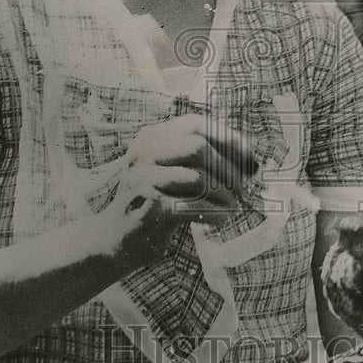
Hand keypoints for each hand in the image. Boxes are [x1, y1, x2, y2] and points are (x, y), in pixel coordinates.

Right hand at [109, 113, 255, 265]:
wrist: (112, 238)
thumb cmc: (152, 202)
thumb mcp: (168, 170)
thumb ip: (200, 158)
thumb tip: (251, 158)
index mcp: (150, 137)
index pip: (195, 124)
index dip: (228, 137)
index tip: (249, 156)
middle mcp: (143, 153)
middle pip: (198, 147)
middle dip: (227, 168)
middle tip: (240, 187)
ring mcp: (144, 179)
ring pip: (199, 178)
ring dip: (224, 194)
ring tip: (230, 206)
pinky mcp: (151, 209)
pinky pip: (195, 206)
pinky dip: (215, 213)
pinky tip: (218, 219)